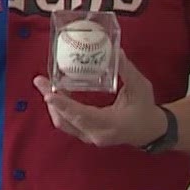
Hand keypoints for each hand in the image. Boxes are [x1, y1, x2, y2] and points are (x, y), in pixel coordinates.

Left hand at [30, 49, 165, 148]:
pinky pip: (68, 123)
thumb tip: (116, 51)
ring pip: (64, 123)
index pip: (83, 115)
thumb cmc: (145, 108)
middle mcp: (97, 134)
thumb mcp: (140, 87)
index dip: (65, 105)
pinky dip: (60, 109)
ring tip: (44, 84)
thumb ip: (127, 71)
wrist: (149, 130)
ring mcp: (90, 137)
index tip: (49, 93)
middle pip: (67, 120)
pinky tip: (56, 92)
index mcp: (112, 124)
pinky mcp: (87, 135)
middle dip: (51, 101)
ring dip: (53, 105)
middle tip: (39, 80)